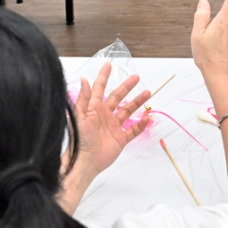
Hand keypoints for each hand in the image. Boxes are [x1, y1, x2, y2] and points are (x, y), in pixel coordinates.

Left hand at [72, 62, 151, 177]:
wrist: (85, 161)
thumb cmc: (80, 139)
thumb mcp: (80, 115)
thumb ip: (84, 97)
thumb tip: (84, 79)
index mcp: (94, 108)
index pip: (100, 89)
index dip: (104, 77)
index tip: (109, 65)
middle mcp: (104, 116)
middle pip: (118, 98)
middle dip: (127, 87)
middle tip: (136, 78)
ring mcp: (113, 127)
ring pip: (128, 111)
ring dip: (137, 103)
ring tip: (148, 93)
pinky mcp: (120, 139)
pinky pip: (133, 130)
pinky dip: (140, 124)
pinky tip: (147, 117)